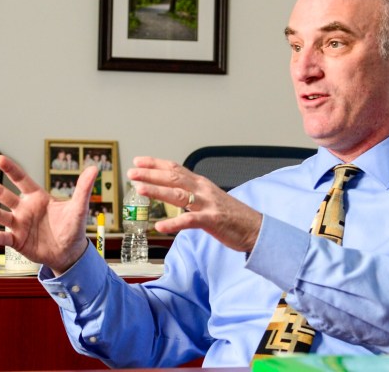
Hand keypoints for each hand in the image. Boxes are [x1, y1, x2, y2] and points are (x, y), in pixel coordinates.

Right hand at [0, 155, 98, 273]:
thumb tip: (94, 168)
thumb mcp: (79, 208)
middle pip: (2, 194)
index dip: (11, 169)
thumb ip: (83, 188)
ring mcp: (19, 225)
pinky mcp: (17, 241)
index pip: (21, 179)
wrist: (69, 253)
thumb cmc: (73, 228)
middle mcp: (24, 209)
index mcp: (37, 197)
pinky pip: (3, 238)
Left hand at [127, 157, 261, 252]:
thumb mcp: (210, 199)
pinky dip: (174, 223)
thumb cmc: (232, 216)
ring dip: (157, 190)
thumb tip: (173, 191)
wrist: (256, 228)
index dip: (156, 163)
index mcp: (201, 183)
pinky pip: (189, 221)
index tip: (138, 160)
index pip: (175, 168)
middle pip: (173, 177)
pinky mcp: (212, 220)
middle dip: (151, 174)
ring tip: (140, 189)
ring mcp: (208, 204)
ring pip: (178, 194)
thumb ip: (192, 194)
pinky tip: (159, 226)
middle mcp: (203, 189)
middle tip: (131, 173)